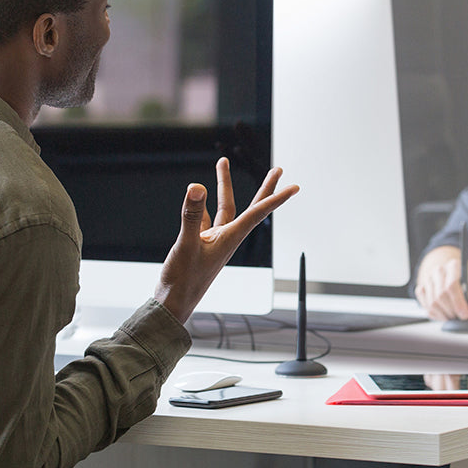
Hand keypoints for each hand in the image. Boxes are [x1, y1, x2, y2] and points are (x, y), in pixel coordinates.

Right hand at [155, 158, 298, 322]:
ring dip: (223, 186)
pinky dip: (202, 206)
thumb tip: (197, 186)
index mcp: (230, 239)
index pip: (258, 213)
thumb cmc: (182, 281)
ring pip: (225, 208)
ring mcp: (214, 241)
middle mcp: (227, 238)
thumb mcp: (186, 245)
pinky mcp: (200, 244)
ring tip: (222, 163)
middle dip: (265, 188)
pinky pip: (206, 219)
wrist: (172, 305)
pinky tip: (198, 196)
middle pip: (253, 208)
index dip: (276, 198)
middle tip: (279, 170)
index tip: (294, 186)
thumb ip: (191, 215)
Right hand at [413, 245, 467, 320]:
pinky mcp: (422, 289)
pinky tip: (443, 314)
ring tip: (453, 317)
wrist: (451, 275)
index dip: (458, 303)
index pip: (452, 285)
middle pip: (441, 295)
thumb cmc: (464, 281)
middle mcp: (438, 271)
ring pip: (432, 302)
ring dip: (443, 315)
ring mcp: (428, 280)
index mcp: (453, 266)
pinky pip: (426, 305)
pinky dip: (435, 314)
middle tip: (459, 318)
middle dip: (451, 311)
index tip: (465, 315)